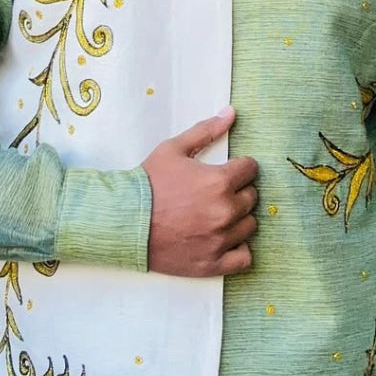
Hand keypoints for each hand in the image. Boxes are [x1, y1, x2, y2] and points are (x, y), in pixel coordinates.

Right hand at [142, 106, 257, 276]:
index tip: (228, 170)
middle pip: (252, 197)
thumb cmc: (148, 183)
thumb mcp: (173, 149)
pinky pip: (244, 258)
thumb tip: (231, 113)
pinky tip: (224, 239)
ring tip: (217, 215)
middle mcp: (225, 211)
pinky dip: (238, 249)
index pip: (251, 169)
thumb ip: (206, 131)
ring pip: (250, 225)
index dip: (240, 167)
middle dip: (238, 191)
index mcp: (220, 181)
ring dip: (239, 218)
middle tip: (217, 193)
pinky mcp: (213, 263)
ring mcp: (220, 240)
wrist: (123, 221)